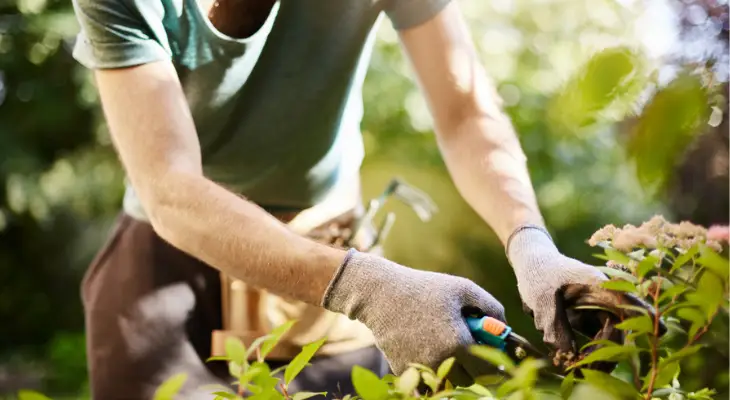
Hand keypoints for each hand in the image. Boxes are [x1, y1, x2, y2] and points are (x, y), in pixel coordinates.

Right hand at [322, 249, 504, 385]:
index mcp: (458, 344)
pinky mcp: (404, 370)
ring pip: (447, 381)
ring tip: (446, 344)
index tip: (493, 355)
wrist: (381, 294)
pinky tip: (426, 345)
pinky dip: (431, 367)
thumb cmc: (424, 288)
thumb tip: (504, 325)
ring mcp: (420, 368)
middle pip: (468, 381)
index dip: (495, 364)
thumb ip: (490, 306)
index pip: (488, 371)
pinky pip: (426, 378)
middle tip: (467, 346)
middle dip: (472, 367)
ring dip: (452, 369)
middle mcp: (440, 361)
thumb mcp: (462, 288)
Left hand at [506, 226, 663, 356]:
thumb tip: (568, 356)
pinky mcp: (590, 319)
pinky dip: (590, 353)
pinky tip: (576, 363)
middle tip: (585, 368)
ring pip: (611, 338)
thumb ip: (554, 326)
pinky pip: (599, 341)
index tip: (659, 330)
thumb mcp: (541, 298)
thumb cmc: (538, 274)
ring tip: (577, 368)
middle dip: (608, 352)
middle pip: (620, 328)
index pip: (627, 301)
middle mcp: (605, 298)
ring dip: (599, 356)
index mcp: (598, 285)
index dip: (645, 316)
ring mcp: (599, 309)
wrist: (531, 266)